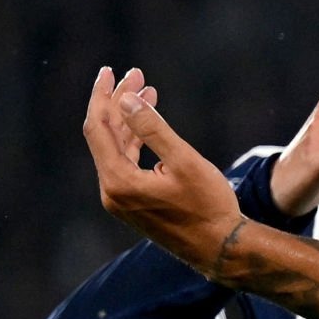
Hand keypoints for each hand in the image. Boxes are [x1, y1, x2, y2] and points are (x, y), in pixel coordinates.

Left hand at [83, 68, 241, 274]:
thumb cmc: (208, 205)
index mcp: (118, 180)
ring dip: (129, 120)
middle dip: (119, 103)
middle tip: (137, 75)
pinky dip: (135, 141)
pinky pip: (125, 163)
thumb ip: (153, 128)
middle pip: (105, 135)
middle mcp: (111, 191)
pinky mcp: (132, 204)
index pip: (98, 127)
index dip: (103, 96)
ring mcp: (120, 200)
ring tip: (148, 92)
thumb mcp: (184, 161)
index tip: (111, 70)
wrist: (220, 248)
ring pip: (116, 149)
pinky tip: (149, 127)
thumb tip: (127, 99)